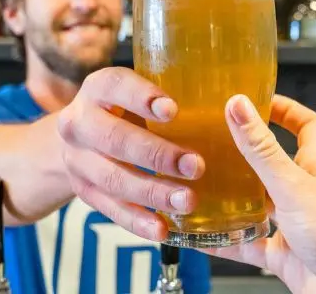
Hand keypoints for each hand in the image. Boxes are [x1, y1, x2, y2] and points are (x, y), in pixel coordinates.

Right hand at [55, 67, 202, 240]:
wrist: (81, 138)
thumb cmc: (127, 111)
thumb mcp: (140, 94)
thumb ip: (174, 97)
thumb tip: (238, 105)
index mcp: (98, 88)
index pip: (115, 86)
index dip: (142, 97)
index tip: (173, 110)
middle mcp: (79, 122)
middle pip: (115, 139)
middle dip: (157, 155)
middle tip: (195, 166)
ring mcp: (77, 160)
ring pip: (113, 178)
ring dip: (153, 192)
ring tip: (188, 200)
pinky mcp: (83, 191)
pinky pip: (110, 209)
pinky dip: (138, 221)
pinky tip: (162, 228)